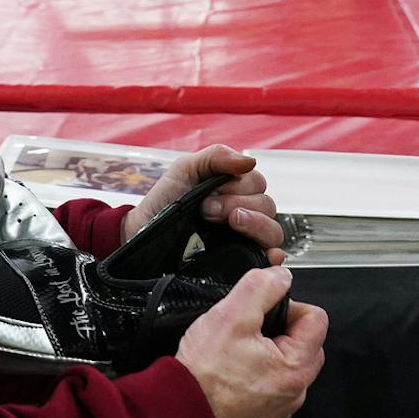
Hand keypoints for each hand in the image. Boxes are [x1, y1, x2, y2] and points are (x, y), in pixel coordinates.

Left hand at [123, 144, 285, 262]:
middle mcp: (245, 212)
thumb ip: (217, 157)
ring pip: (273, 230)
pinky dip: (274, 255)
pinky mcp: (241, 260)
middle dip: (239, 204)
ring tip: (230, 223)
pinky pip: (271, 258)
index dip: (238, 187)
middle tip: (208, 210)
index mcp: (234, 189)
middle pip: (267, 205)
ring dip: (255, 224)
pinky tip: (266, 254)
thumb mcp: (186, 169)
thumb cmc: (165, 200)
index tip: (209, 195)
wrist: (145, 234)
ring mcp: (244, 238)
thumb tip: (250, 161)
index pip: (257, 183)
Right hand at [175, 266, 326, 417]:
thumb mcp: (232, 313)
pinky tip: (236, 368)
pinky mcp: (265, 412)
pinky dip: (260, 370)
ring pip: (289, 360)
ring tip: (240, 349)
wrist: (181, 409)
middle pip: (306, 340)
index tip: (263, 311)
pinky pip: (274, 380)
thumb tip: (281, 277)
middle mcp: (296, 391)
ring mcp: (281, 404)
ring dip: (270, 349)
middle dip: (282, 328)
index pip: (315, 317)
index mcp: (297, 367)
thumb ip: (262, 286)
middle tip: (249, 329)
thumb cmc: (204, 372)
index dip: (288, 305)